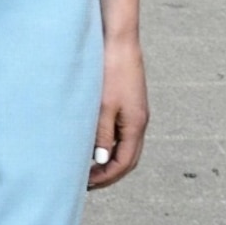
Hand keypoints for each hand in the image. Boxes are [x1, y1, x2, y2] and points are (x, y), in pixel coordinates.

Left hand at [88, 34, 147, 189]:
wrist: (119, 40)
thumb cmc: (110, 71)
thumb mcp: (103, 107)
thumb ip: (103, 135)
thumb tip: (102, 161)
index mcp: (136, 125)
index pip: (124, 163)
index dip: (107, 177)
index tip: (86, 184)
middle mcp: (139, 121)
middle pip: (129, 158)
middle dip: (110, 173)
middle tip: (87, 182)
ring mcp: (135, 111)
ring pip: (126, 146)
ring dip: (110, 159)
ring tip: (89, 166)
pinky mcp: (129, 102)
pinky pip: (122, 132)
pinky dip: (110, 144)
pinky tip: (95, 142)